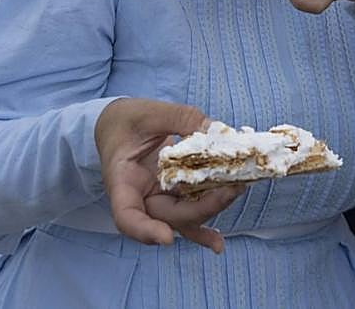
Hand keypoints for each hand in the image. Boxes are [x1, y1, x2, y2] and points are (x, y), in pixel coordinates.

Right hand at [95, 98, 243, 253]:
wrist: (118, 125)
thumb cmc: (126, 120)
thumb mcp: (148, 112)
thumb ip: (180, 119)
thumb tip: (215, 132)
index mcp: (122, 181)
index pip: (127, 215)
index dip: (144, 230)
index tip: (167, 238)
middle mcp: (140, 198)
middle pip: (168, 217)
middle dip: (201, 209)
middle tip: (230, 189)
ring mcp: (158, 199)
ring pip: (184, 217)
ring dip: (211, 209)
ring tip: (236, 191)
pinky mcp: (173, 196)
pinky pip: (188, 216)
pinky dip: (204, 230)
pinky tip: (218, 243)